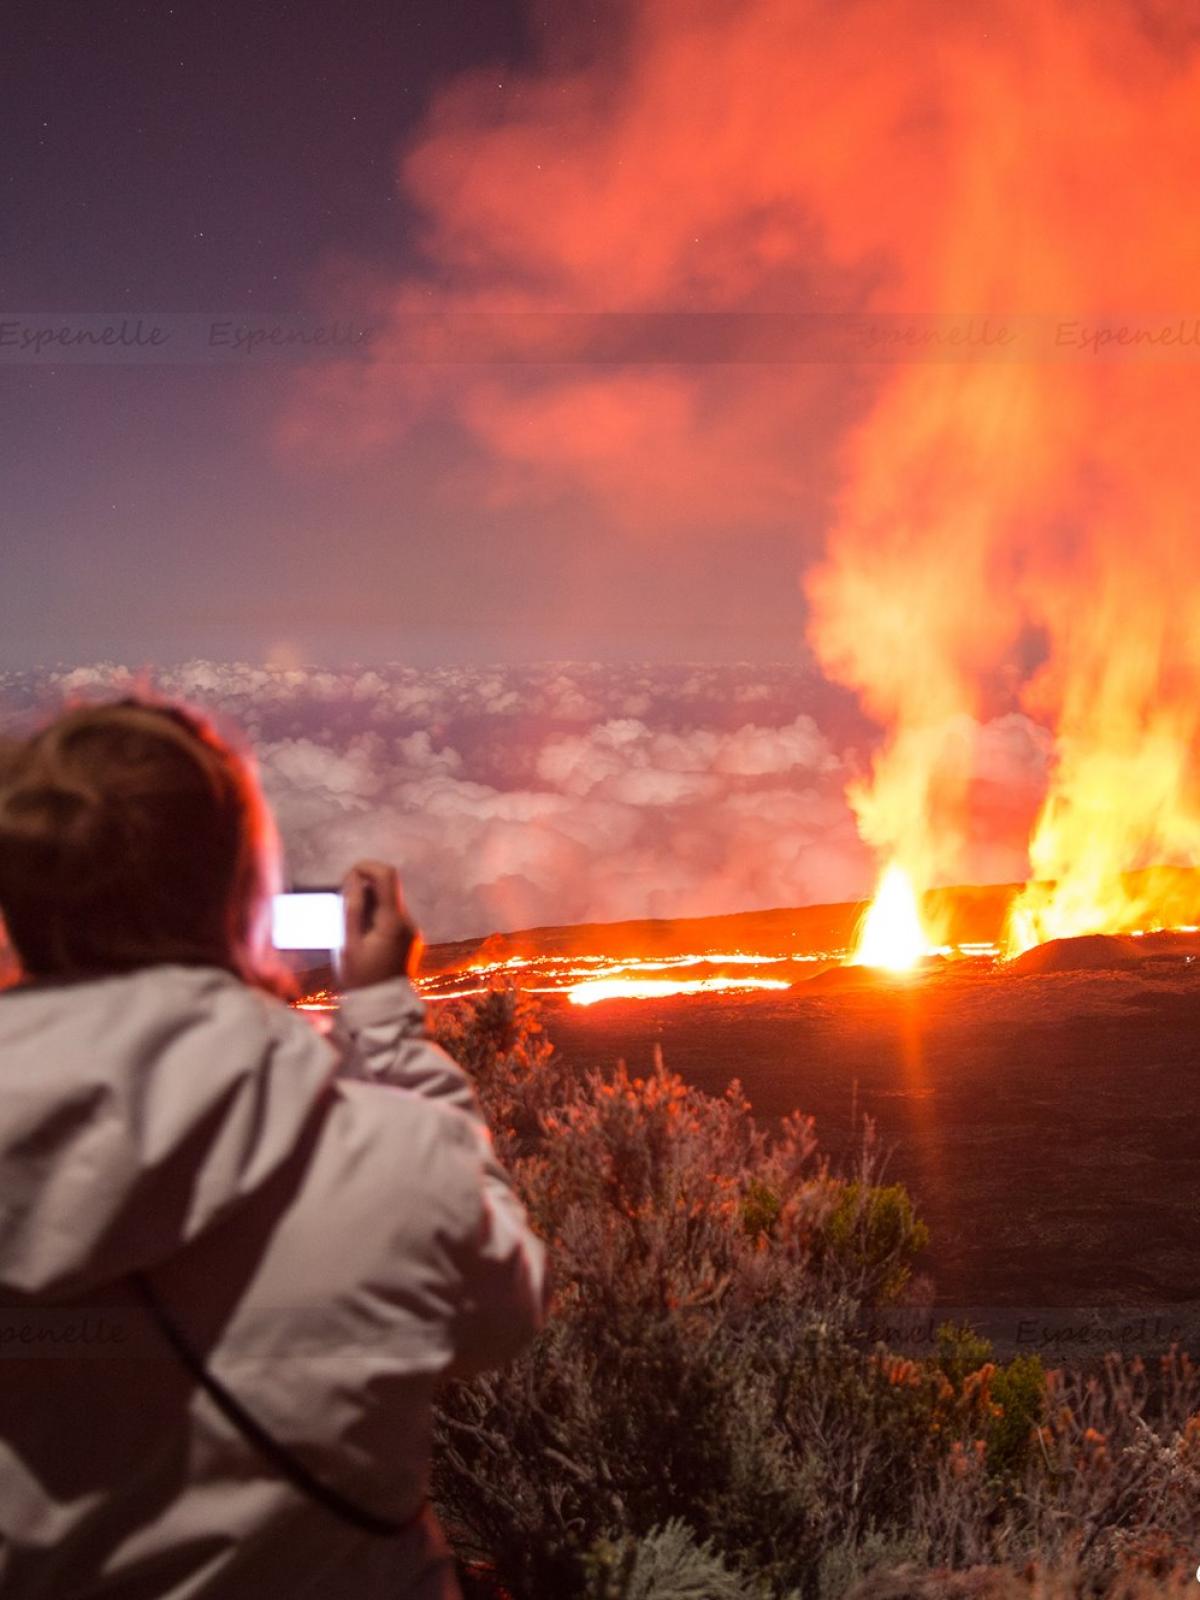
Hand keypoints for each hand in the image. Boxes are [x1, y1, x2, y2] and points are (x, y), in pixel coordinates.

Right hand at [338, 860, 422, 989]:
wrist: (384, 1011)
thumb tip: (353, 879)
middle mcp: (408, 922)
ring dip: (368, 906)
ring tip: (351, 931)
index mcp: (393, 921)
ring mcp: (412, 930)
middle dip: (362, 890)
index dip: (365, 867)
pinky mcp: (410, 939)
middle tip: (342, 910)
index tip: (346, 878)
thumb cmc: (361, 980)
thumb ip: (351, 909)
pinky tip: (363, 939)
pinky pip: (392, 918)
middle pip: (386, 888)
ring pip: (388, 903)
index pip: (386, 874)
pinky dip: (375, 919)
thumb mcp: (348, 944)